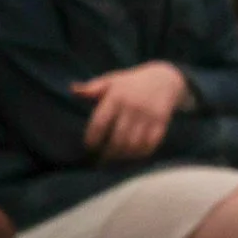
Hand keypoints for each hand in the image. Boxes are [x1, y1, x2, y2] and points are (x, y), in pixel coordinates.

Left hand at [72, 62, 187, 160]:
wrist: (164, 78)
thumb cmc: (130, 82)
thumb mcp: (111, 80)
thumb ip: (92, 88)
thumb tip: (73, 90)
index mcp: (116, 96)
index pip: (100, 123)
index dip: (92, 139)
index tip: (89, 146)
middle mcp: (132, 106)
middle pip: (117, 138)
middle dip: (108, 152)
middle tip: (101, 158)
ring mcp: (148, 115)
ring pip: (133, 144)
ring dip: (123, 155)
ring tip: (115, 158)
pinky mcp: (161, 122)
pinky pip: (150, 144)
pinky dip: (140, 153)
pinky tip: (131, 155)